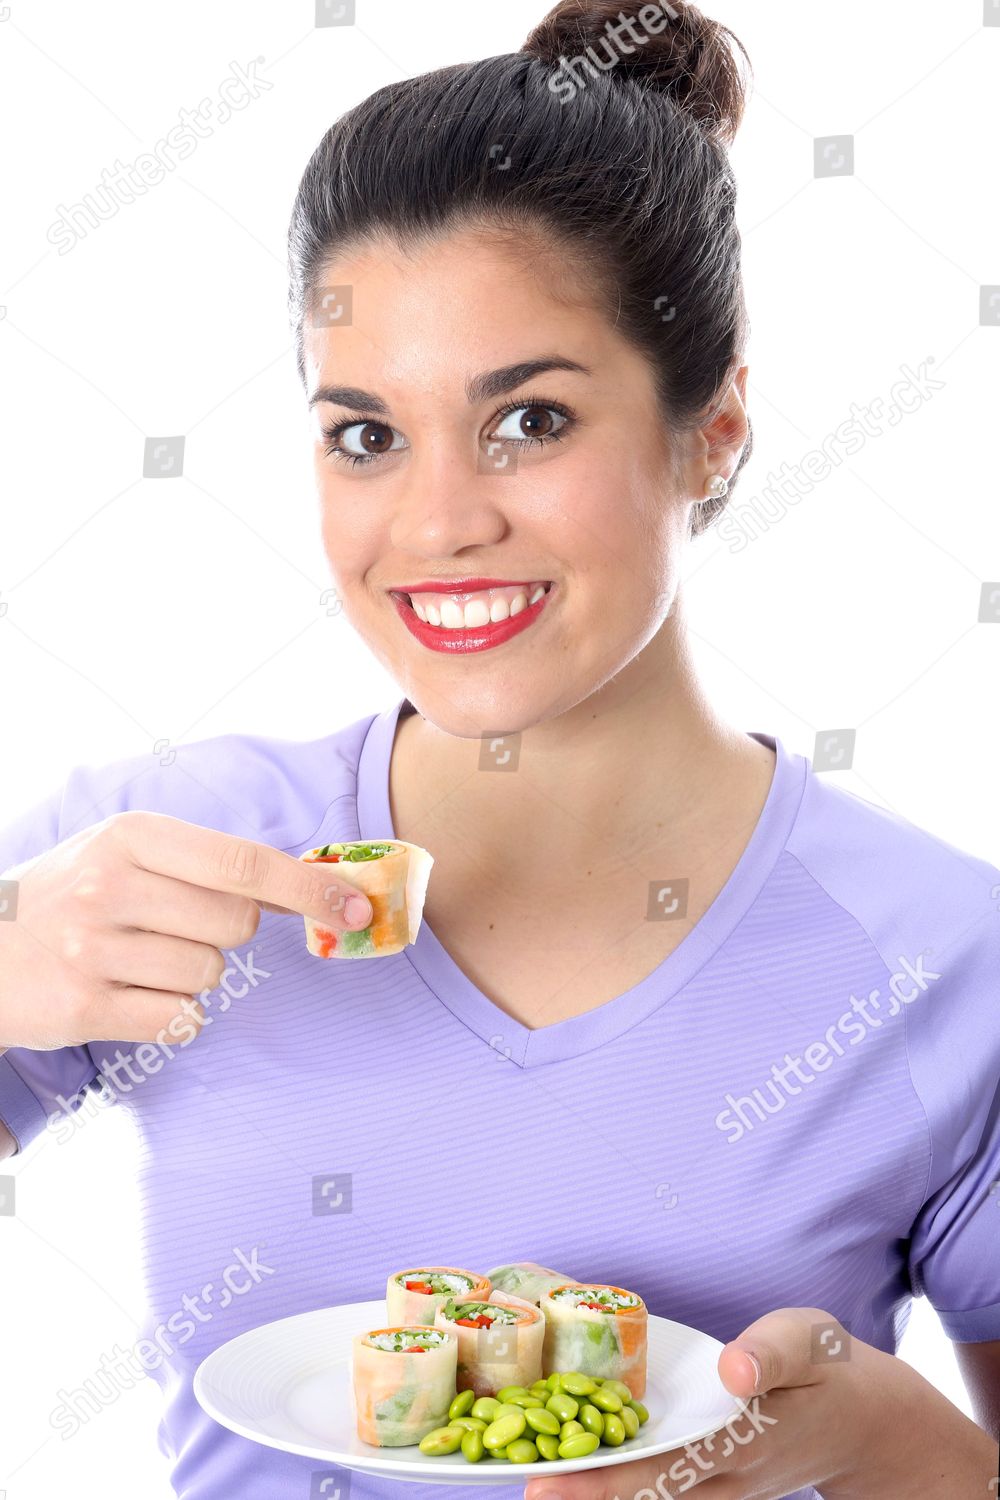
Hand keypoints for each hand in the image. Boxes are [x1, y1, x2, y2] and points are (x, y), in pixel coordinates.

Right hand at [0, 811, 373, 1048]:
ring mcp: (91, 948)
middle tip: (171, 928)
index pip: (244, 863)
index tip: (356, 908)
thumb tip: (308, 888)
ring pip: (210, 976)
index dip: (309, 888)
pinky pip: (179, 1021)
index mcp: (130, 834)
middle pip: (236, 925)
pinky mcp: (82, 1007)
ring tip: (137, 960)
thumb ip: (209, 865)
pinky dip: (172, 1016)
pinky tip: (129, 995)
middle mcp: (108, 884)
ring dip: (192, 976)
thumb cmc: (72, 896)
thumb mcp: (127, 854)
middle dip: (225, 934)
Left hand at [524, 1306, 997, 1499]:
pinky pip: (661, 1487)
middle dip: (582, 1494)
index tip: (551, 1484)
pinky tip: (579, 1466)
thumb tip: (734, 1368)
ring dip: (596, 1491)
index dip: (603, 1481)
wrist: (866, 1421)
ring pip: (649, 1497)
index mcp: (740, 1440)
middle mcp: (723, 1475)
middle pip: (642, 1494)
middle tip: (522, 1486)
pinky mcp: (713, 1477)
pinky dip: (618, 1481)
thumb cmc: (827, 1367)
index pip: (660, 1469)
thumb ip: (771, 1353)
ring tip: (534, 1475)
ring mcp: (718, 1484)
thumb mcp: (808, 1341)